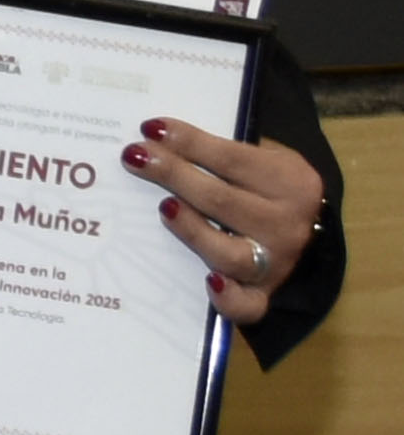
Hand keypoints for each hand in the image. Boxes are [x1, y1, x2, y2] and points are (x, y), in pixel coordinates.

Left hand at [131, 121, 329, 322]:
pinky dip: (228, 298)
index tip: (151, 129)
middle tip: (135, 157)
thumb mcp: (263, 157)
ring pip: (229, 253)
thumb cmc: (265, 186)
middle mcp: (289, 225)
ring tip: (163, 207)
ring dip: (191, 230)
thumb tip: (159, 135)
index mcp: (294, 182)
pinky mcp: (263, 294)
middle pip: (223, 202)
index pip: (233, 160)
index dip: (190, 143)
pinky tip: (208, 282)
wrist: (300, 226)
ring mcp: (277, 263)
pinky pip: (248, 305)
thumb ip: (225, 150)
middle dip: (173, 175)